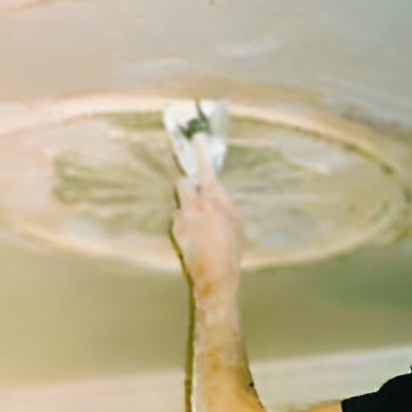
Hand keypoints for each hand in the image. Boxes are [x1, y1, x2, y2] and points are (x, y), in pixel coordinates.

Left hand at [170, 141, 244, 298]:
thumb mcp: (237, 221)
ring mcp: (181, 217)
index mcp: (212, 198)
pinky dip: (185, 224)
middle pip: (182, 182)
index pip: (204, 168)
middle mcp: (193, 204)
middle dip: (188, 186)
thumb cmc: (231, 247)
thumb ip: (224, 202)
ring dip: (187, 209)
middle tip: (196, 195)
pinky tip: (196, 237)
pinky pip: (178, 220)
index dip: (199, 152)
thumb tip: (217, 193)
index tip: (196, 138)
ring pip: (180, 203)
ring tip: (201, 226)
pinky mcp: (175, 230)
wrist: (215, 273)